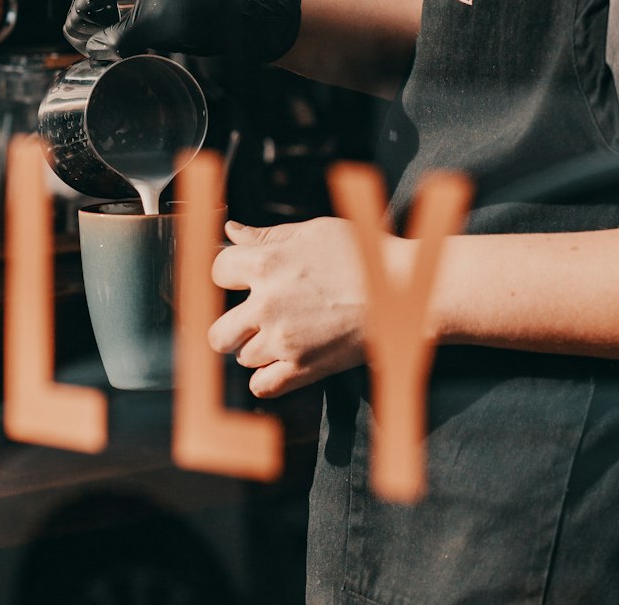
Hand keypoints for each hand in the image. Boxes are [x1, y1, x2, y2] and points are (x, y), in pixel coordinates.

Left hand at [209, 218, 367, 397]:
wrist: (401, 290)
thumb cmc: (361, 253)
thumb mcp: (312, 232)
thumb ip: (266, 235)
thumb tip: (229, 231)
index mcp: (267, 264)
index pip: (216, 272)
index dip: (227, 273)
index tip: (240, 277)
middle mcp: (268, 305)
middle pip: (216, 331)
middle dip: (230, 323)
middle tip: (249, 317)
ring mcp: (284, 341)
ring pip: (240, 358)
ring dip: (253, 347)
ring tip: (277, 333)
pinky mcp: (303, 369)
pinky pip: (261, 386)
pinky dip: (266, 377)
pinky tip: (280, 360)